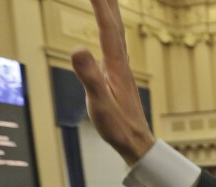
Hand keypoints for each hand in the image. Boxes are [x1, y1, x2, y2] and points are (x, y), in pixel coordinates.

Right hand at [71, 0, 154, 164]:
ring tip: (105, 0)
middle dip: (107, 3)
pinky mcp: (119, 78)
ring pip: (116, 35)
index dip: (100, 6)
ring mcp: (121, 70)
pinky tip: (108, 35)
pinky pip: (114, 46)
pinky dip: (110, 32)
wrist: (137, 143)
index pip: (107, 29)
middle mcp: (121, 64)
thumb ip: (89, 76)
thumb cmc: (118, 127)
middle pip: (114, 26)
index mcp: (115, 67)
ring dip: (110, 14)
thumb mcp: (99, 103)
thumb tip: (77, 48)